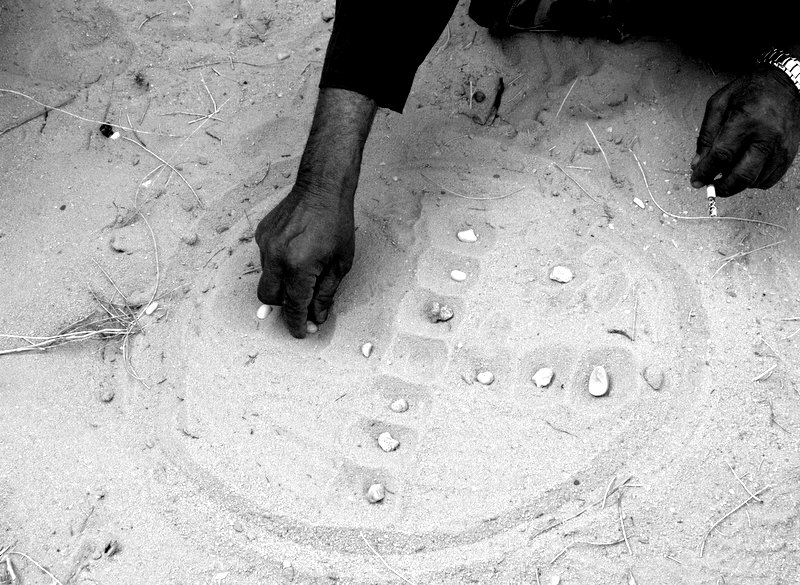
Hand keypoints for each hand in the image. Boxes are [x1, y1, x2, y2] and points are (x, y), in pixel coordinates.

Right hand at [256, 186, 353, 337]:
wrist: (321, 188)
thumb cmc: (337, 225)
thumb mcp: (340, 264)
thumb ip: (326, 293)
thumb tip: (316, 317)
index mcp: (299, 267)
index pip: (293, 306)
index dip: (297, 324)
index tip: (301, 334)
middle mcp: (276, 258)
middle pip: (269, 298)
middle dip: (283, 307)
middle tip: (302, 307)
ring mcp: (265, 245)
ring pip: (266, 279)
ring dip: (281, 285)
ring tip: (303, 274)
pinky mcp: (262, 235)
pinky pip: (265, 260)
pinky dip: (278, 265)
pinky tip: (296, 254)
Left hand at [691, 65, 799, 196]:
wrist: (783, 85)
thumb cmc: (748, 92)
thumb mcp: (718, 104)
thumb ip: (706, 135)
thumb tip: (697, 164)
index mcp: (746, 121)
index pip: (722, 156)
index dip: (706, 172)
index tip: (696, 181)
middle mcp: (766, 136)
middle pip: (741, 175)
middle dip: (722, 188)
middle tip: (710, 187)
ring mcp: (780, 147)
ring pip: (755, 181)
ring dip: (736, 184)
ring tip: (726, 174)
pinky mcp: (789, 154)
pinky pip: (768, 180)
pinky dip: (753, 182)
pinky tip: (744, 171)